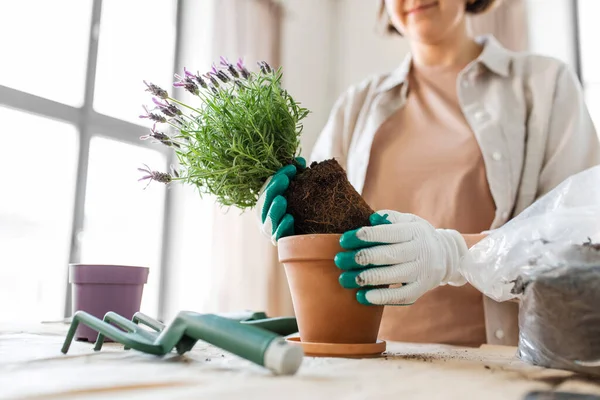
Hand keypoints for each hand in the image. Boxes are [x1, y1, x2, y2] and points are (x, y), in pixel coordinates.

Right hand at [256, 157, 305, 243]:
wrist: (311, 235)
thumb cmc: (301, 208)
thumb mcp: (297, 191)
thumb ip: (296, 177)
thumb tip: (301, 161)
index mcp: (265, 203)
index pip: (266, 188)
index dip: (276, 177)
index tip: (292, 168)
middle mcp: (264, 216)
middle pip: (264, 202)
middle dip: (273, 189)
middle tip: (285, 179)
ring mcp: (270, 230)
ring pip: (267, 220)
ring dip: (274, 209)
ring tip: (282, 199)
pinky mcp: (279, 242)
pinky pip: (278, 236)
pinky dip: (282, 227)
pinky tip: (290, 218)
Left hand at [334, 210, 467, 305]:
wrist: (445, 256)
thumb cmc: (416, 236)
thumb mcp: (408, 221)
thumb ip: (390, 219)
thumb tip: (372, 219)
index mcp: (414, 231)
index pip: (388, 233)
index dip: (365, 236)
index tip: (344, 240)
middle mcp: (420, 251)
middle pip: (388, 255)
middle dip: (362, 258)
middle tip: (339, 260)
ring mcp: (421, 272)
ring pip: (391, 276)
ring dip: (366, 278)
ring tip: (344, 279)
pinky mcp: (420, 290)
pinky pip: (399, 295)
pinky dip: (380, 297)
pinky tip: (361, 296)